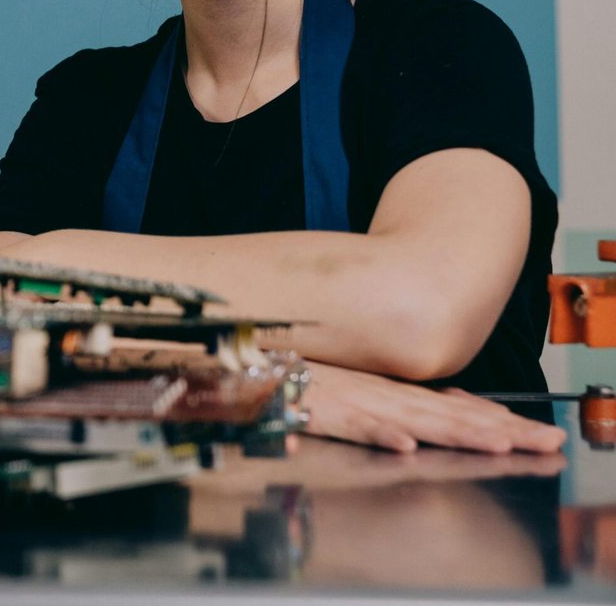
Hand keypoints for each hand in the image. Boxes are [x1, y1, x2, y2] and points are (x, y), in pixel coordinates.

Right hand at [301, 361, 565, 453]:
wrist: (257, 357)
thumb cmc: (301, 380)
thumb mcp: (350, 395)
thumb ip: (384, 413)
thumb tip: (416, 433)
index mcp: (392, 394)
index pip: (452, 407)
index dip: (495, 419)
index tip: (532, 432)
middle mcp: (384, 395)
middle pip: (451, 415)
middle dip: (501, 429)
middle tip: (546, 440)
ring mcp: (357, 402)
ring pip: (415, 419)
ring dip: (456, 431)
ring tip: (496, 444)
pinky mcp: (325, 410)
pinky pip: (355, 424)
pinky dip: (379, 433)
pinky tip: (404, 445)